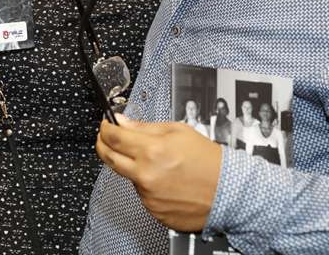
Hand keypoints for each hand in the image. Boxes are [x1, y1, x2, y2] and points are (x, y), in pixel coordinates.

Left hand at [96, 113, 221, 231]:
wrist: (230, 192)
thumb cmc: (208, 161)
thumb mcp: (178, 131)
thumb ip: (144, 127)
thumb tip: (121, 121)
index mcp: (152, 151)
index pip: (113, 137)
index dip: (105, 128)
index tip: (105, 124)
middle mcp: (146, 175)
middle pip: (108, 157)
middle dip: (103, 144)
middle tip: (106, 138)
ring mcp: (148, 195)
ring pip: (127, 176)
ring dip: (132, 166)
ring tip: (157, 163)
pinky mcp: (153, 210)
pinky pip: (141, 193)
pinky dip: (147, 185)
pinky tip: (165, 180)